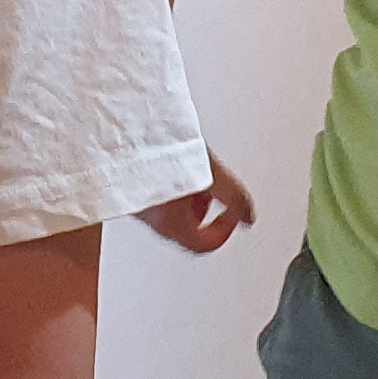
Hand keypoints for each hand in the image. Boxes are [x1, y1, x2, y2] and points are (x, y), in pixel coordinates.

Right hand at [133, 156, 255, 254]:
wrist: (128, 135)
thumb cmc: (161, 154)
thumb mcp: (212, 175)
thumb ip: (235, 198)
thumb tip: (249, 215)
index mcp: (172, 223)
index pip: (204, 244)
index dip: (224, 230)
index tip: (232, 212)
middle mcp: (153, 218)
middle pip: (187, 228)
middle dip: (205, 210)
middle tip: (212, 191)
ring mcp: (140, 203)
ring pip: (171, 211)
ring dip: (188, 195)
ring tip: (194, 170)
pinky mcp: (132, 186)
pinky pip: (156, 193)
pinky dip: (171, 183)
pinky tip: (175, 160)